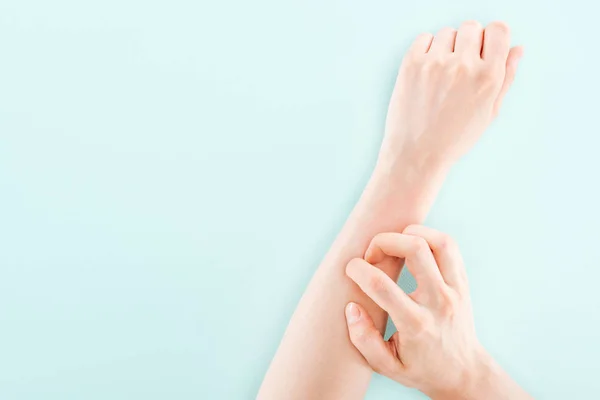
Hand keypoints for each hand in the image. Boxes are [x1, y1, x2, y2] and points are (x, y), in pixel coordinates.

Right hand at [344, 225, 530, 398]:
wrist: (463, 373)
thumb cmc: (420, 369)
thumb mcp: (387, 366)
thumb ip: (364, 340)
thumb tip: (352, 308)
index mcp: (416, 324)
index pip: (382, 285)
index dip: (358, 269)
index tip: (351, 269)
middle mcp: (439, 302)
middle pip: (415, 249)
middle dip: (384, 241)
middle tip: (372, 255)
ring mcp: (455, 289)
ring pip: (438, 241)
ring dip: (409, 233)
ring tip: (393, 246)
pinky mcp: (463, 282)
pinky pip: (449, 246)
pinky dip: (428, 237)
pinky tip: (412, 247)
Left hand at [379, 21, 522, 171]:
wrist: (417, 154)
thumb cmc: (454, 137)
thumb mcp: (489, 112)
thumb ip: (506, 77)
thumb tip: (517, 49)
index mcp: (488, 77)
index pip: (499, 29)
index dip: (492, 38)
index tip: (483, 50)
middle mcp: (464, 66)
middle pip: (472, 27)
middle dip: (469, 41)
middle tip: (460, 67)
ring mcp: (435, 63)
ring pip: (447, 32)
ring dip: (446, 47)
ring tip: (441, 75)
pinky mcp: (412, 64)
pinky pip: (423, 38)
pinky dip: (426, 50)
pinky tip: (426, 72)